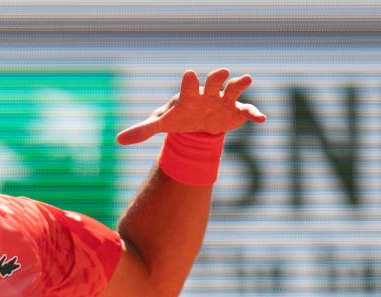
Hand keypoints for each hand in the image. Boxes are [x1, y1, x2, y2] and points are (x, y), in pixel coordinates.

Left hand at [116, 68, 265, 145]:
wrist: (196, 123)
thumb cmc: (177, 118)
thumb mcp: (160, 124)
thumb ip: (142, 130)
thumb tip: (118, 140)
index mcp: (189, 95)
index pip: (188, 85)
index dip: (188, 81)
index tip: (188, 75)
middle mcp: (208, 93)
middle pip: (213, 82)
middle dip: (216, 78)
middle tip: (221, 72)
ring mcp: (223, 101)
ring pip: (233, 90)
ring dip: (239, 85)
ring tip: (246, 79)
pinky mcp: (236, 111)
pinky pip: (247, 110)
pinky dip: (254, 113)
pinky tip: (262, 119)